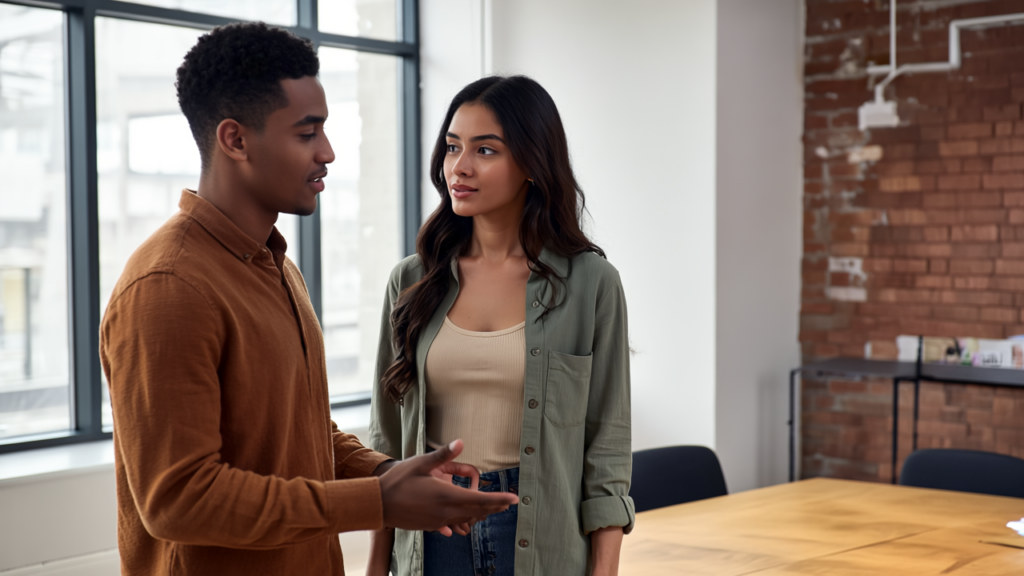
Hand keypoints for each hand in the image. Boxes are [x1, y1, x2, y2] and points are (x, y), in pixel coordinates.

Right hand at [378, 439, 517, 534]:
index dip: (499, 499)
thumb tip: (461, 442)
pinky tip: (467, 518)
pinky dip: (465, 519)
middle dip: (494, 507)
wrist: (377, 504)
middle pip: (476, 511)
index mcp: (446, 496)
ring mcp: (437, 521)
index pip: (479, 500)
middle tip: (508, 503)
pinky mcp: (430, 525)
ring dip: (480, 514)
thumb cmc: (398, 481)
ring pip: (466, 519)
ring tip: (492, 509)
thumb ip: (443, 454)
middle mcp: (445, 511)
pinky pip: (453, 523)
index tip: (514, 499)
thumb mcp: (420, 463)